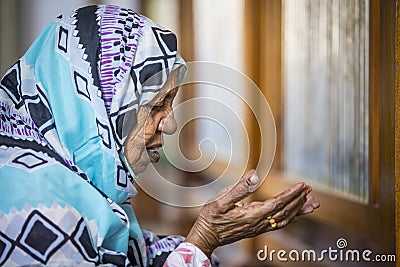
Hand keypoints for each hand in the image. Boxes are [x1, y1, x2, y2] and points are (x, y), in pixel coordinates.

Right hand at [185, 170, 319, 256]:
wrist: (206, 235)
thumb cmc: (211, 217)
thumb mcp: (220, 201)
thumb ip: (239, 188)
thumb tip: (254, 175)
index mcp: (252, 215)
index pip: (278, 204)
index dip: (291, 194)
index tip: (303, 186)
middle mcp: (259, 223)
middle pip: (285, 212)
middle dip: (299, 200)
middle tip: (310, 190)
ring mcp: (259, 228)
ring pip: (284, 220)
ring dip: (299, 210)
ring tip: (312, 203)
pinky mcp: (257, 229)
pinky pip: (278, 224)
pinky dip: (290, 217)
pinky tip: (296, 214)